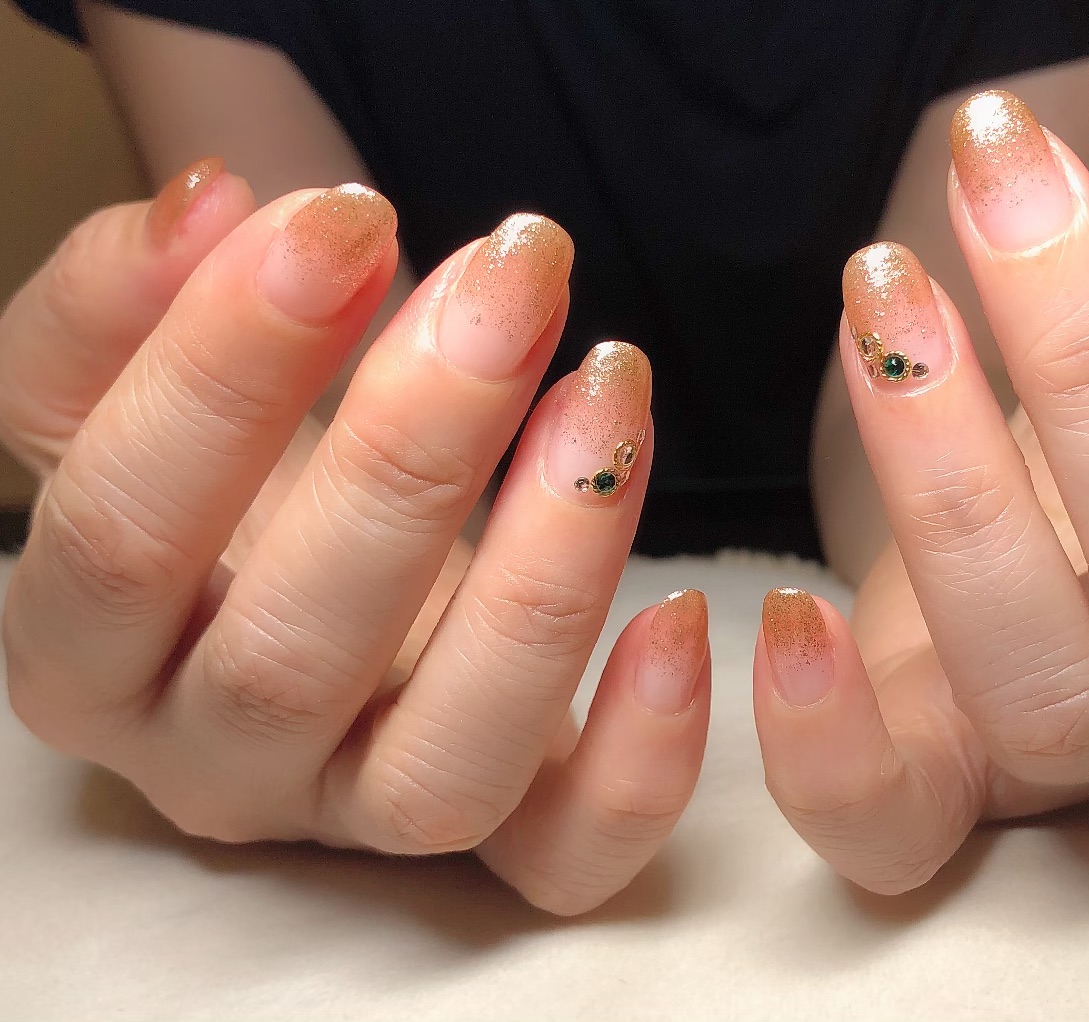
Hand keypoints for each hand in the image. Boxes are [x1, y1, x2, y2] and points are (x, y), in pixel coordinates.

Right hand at [1, 164, 709, 914]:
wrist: (308, 558)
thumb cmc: (228, 469)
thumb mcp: (131, 378)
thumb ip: (126, 298)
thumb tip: (211, 206)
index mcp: (90, 650)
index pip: (125, 534)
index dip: (223, 371)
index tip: (345, 218)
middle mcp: (220, 761)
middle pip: (295, 656)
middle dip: (413, 448)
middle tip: (513, 279)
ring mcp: (365, 815)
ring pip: (450, 764)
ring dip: (546, 576)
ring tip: (608, 391)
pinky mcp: (499, 837)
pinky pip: (568, 858)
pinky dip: (640, 758)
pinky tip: (678, 613)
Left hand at [754, 28, 1088, 892]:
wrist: (1041, 552)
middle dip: (1087, 341)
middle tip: (996, 167)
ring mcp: (1083, 752)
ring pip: (1043, 670)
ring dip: (951, 475)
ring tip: (880, 291)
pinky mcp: (945, 788)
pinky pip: (893, 823)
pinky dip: (830, 736)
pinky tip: (786, 615)